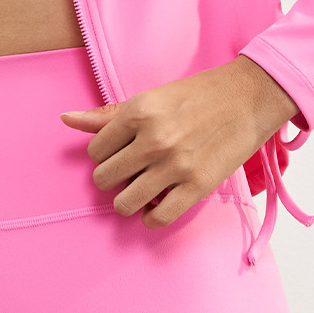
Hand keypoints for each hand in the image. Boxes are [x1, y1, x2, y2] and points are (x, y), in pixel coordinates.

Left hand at [59, 56, 299, 226]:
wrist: (247, 97)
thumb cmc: (197, 95)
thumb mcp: (150, 97)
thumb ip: (107, 114)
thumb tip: (66, 119)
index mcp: (137, 112)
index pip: (95, 150)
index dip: (104, 154)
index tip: (119, 152)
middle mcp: (152, 139)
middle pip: (105, 178)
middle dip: (113, 177)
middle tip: (129, 171)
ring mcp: (175, 165)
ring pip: (124, 203)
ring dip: (127, 200)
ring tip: (138, 190)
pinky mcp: (197, 186)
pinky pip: (158, 218)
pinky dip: (151, 217)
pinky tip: (156, 204)